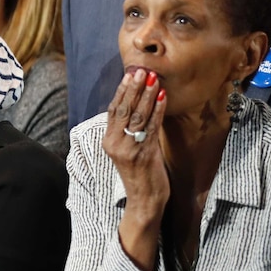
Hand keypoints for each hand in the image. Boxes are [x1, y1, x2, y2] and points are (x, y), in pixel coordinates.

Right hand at [103, 69, 167, 270]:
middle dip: (133, 88)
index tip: (130, 74)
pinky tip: (162, 97)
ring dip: (146, 95)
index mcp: (108, 141)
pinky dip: (157, 110)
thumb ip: (129, 130)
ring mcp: (128, 149)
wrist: (145, 201)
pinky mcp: (144, 154)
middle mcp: (115, 144)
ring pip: (137, 116)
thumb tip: (138, 105)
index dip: (122, 91)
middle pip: (123, 110)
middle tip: (141, 70)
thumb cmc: (140, 173)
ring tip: (153, 78)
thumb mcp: (129, 149)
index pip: (113, 110)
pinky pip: (151, 127)